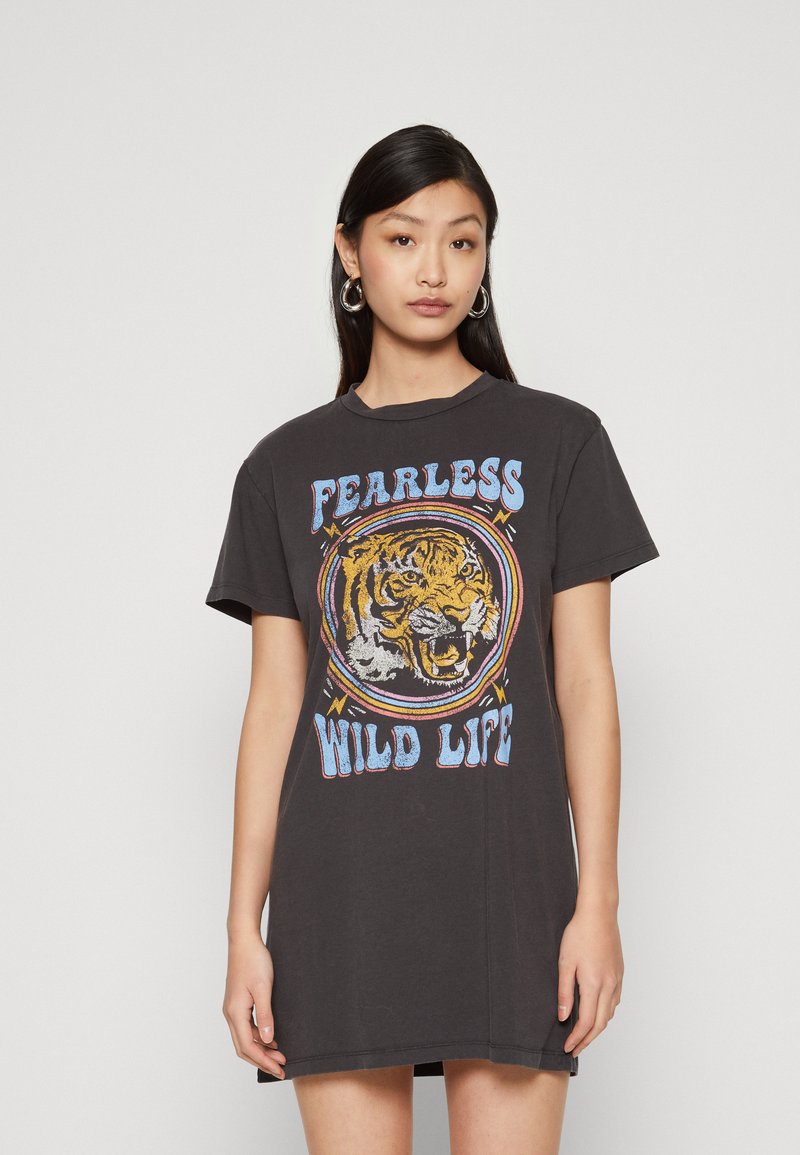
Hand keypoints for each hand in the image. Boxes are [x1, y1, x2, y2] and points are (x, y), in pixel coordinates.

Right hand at [223, 935, 286, 1078]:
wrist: (244, 941)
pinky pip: (246, 1028)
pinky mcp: (238, 1003)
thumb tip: (266, 1040)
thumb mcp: (264, 988)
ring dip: (261, 1049)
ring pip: (245, 1038)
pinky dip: (258, 1037)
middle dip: (262, 1060)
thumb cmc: (254, 961)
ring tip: (280, 1055)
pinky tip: (272, 1038)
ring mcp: (233, 1009)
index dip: (264, 1061)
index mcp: (235, 1012)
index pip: (247, 1047)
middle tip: (282, 1067)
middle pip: (244, 1047)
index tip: (280, 1069)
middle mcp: (230, 1014)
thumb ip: (265, 1015)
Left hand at [557, 905, 622, 1057]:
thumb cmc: (579, 934)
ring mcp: (617, 980)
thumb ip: (564, 992)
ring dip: (597, 1028)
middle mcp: (609, 986)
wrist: (599, 914)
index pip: (586, 1023)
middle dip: (587, 1040)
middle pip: (600, 1024)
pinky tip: (596, 1013)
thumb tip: (563, 1017)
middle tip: (574, 1049)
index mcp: (594, 984)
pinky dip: (605, 1013)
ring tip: (583, 1034)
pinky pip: (614, 1001)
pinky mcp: (619, 974)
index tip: (567, 1047)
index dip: (576, 1039)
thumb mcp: (565, 963)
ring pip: (609, 1014)